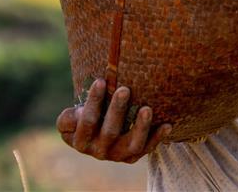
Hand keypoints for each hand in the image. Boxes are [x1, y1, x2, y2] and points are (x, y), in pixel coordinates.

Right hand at [56, 79, 171, 162]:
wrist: (98, 137)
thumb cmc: (88, 118)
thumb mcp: (71, 120)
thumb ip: (69, 118)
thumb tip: (76, 113)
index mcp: (81, 141)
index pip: (87, 121)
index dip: (93, 102)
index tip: (100, 81)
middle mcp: (100, 151)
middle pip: (110, 132)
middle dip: (117, 110)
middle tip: (125, 89)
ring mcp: (119, 154)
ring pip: (132, 144)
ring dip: (140, 127)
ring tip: (147, 109)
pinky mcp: (134, 156)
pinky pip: (148, 148)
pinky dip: (158, 137)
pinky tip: (168, 125)